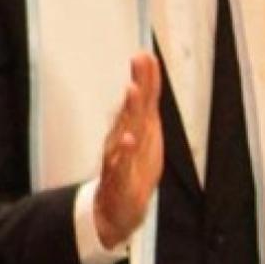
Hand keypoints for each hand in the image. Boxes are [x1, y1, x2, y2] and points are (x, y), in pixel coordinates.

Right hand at [93, 53, 163, 248]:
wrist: (117, 208)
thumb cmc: (133, 165)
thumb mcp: (146, 135)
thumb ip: (147, 108)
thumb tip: (146, 79)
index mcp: (133, 127)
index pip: (142, 99)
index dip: (145, 77)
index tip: (146, 54)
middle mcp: (123, 136)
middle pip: (132, 108)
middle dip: (137, 84)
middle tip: (139, 62)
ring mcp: (119, 156)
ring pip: (124, 130)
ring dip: (128, 111)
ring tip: (133, 91)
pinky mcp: (119, 178)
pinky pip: (120, 163)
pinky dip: (124, 152)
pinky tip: (128, 139)